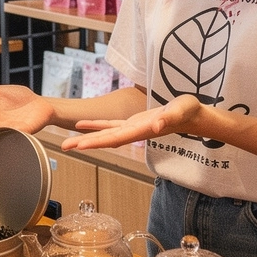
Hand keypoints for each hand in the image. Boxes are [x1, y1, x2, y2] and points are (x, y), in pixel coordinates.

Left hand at [67, 94, 204, 150]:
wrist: (193, 115)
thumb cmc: (188, 111)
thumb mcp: (180, 110)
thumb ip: (169, 118)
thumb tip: (156, 125)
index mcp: (141, 130)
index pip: (115, 137)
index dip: (97, 141)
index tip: (80, 146)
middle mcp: (133, 133)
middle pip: (104, 140)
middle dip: (84, 143)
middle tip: (63, 147)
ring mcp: (132, 128)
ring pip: (104, 135)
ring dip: (86, 137)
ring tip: (67, 141)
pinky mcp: (132, 122)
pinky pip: (109, 125)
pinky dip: (95, 125)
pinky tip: (81, 124)